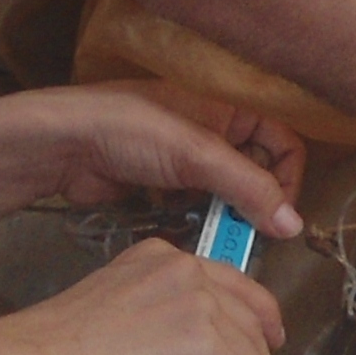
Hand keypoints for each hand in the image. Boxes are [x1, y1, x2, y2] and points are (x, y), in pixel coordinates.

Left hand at [0, 84, 307, 240]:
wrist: (61, 146)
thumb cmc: (132, 132)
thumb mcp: (196, 153)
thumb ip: (248, 188)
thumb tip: (294, 227)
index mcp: (230, 110)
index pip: (282, 143)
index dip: (287, 178)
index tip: (279, 217)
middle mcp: (213, 133)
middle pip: (255, 173)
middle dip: (254, 205)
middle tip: (247, 239)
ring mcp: (185, 162)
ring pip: (225, 195)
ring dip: (225, 219)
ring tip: (217, 244)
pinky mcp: (160, 187)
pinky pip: (194, 210)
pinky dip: (196, 224)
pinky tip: (188, 238)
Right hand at [13, 237, 284, 354]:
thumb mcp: (112, 310)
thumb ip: (151, 315)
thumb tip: (170, 351)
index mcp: (161, 260)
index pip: (229, 283)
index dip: (245, 321)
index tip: (246, 345)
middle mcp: (187, 274)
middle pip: (253, 315)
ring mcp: (202, 308)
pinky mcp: (209, 349)